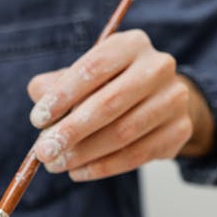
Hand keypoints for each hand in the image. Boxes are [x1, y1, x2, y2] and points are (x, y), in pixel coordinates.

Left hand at [27, 30, 214, 180]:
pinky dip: (102, 167)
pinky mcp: (179, 130)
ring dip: (84, 154)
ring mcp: (174, 99)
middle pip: (109, 104)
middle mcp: (158, 67)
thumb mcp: (84, 77)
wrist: (160, 100)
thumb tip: (38, 93)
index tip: (37, 120)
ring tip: (57, 164)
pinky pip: (136, 155)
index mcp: (131, 44)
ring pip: (123, 133)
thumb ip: (56, 84)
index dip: (62, 95)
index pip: (93, 69)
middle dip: (71, 131)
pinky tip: (79, 172)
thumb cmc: (111, 86)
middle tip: (43, 151)